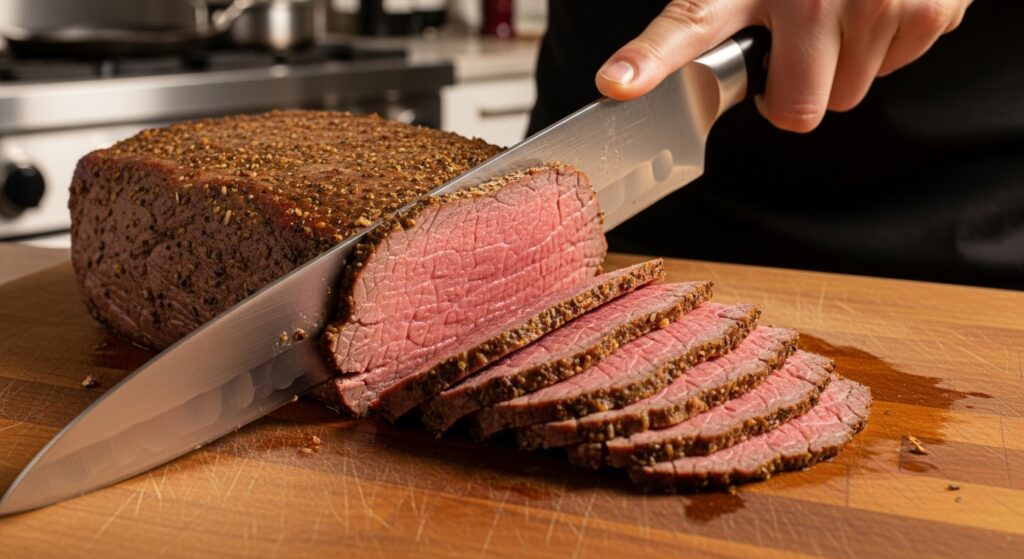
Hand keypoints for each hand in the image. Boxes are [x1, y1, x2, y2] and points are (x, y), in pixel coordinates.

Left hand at [595, 0, 971, 131]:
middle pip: (796, 110)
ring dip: (840, 70)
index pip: (687, 25)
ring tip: (838, 17)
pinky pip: (892, 71)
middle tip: (796, 54)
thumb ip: (715, 16)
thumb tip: (636, 77)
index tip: (618, 84)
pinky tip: (876, 6)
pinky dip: (884, 48)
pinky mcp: (925, 10)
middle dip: (795, 96)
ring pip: (846, 97)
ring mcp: (871, 4)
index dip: (648, 60)